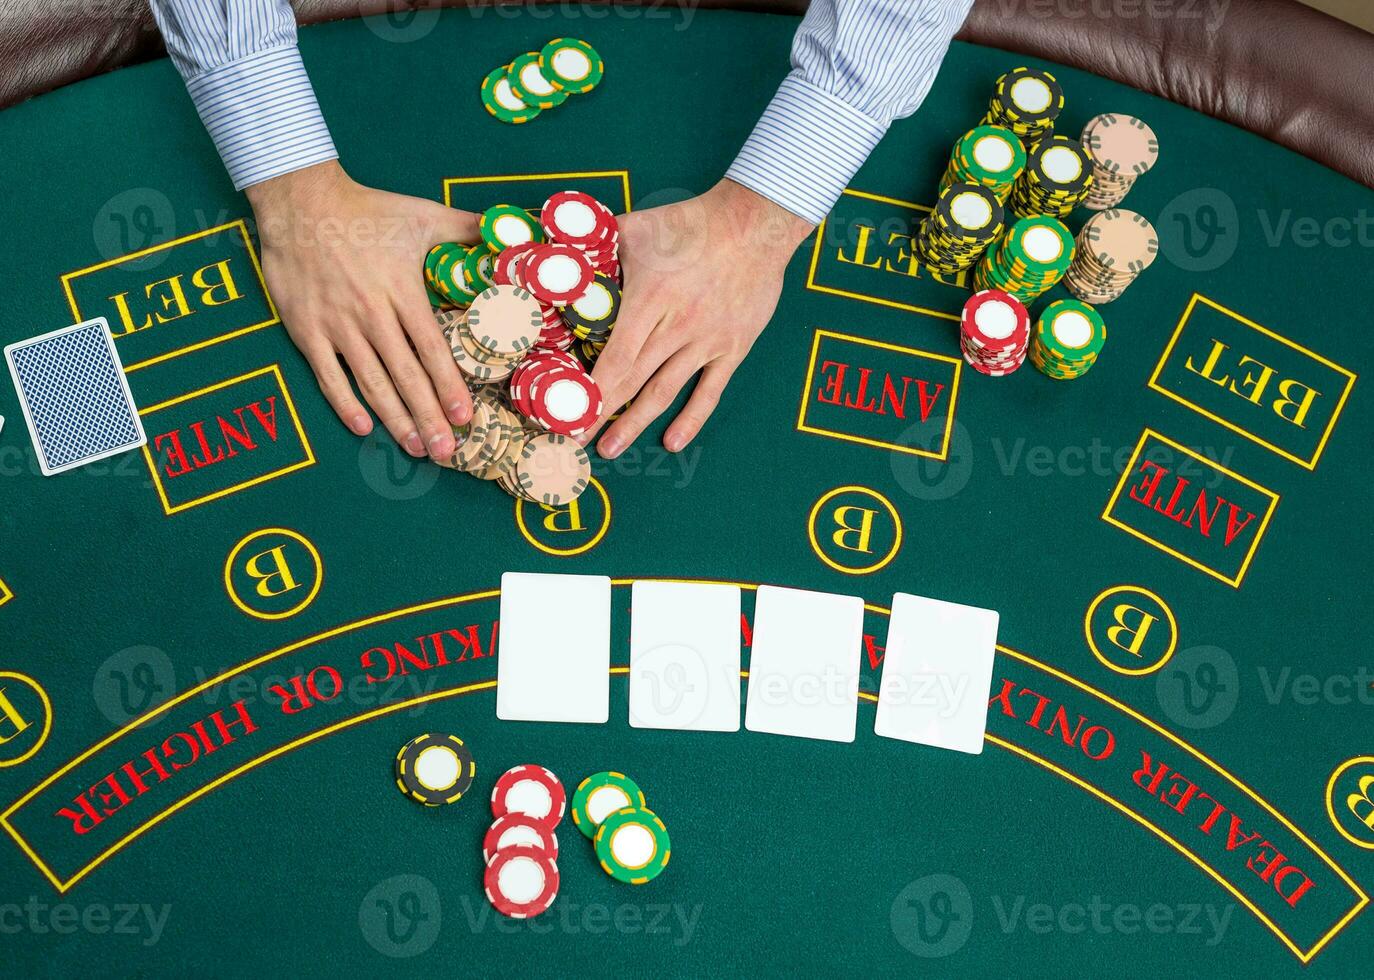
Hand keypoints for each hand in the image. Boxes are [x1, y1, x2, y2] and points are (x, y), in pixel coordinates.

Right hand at [248, 161, 475, 458]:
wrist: (300, 202)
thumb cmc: (366, 210)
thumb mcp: (421, 213)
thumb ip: (465, 228)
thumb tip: (507, 232)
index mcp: (401, 291)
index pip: (432, 349)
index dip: (449, 386)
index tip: (465, 416)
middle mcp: (370, 314)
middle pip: (405, 376)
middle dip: (429, 416)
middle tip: (446, 452)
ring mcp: (336, 325)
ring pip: (371, 382)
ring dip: (395, 419)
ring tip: (416, 447)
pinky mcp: (306, 330)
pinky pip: (327, 376)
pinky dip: (344, 405)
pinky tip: (364, 428)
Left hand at [588, 179, 813, 457]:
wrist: (755, 226)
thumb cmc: (692, 225)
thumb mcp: (637, 228)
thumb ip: (596, 247)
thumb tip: (553, 252)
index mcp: (649, 300)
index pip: (613, 357)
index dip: (589, 390)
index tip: (566, 411)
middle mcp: (676, 328)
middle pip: (630, 381)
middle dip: (599, 414)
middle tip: (573, 441)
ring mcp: (706, 342)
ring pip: (664, 392)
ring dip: (634, 423)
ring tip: (609, 448)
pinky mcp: (732, 348)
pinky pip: (710, 390)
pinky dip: (692, 419)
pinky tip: (673, 442)